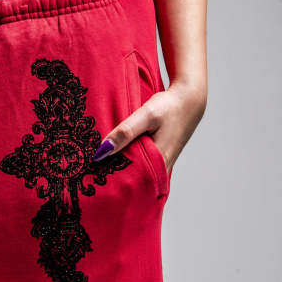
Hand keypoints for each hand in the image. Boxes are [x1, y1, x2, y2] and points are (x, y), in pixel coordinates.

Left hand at [92, 81, 206, 174]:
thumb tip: (102, 151)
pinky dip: (129, 161)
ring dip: (121, 168)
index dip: (110, 180)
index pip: (129, 181)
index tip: (92, 176)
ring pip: (137, 172)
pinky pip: (142, 165)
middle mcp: (161, 168)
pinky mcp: (160, 158)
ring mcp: (162, 165)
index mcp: (158, 163)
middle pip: (132, 179)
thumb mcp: (146, 115)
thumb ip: (125, 132)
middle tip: (91, 173)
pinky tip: (116, 156)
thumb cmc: (169, 106)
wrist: (189, 100)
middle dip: (113, 176)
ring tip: (100, 166)